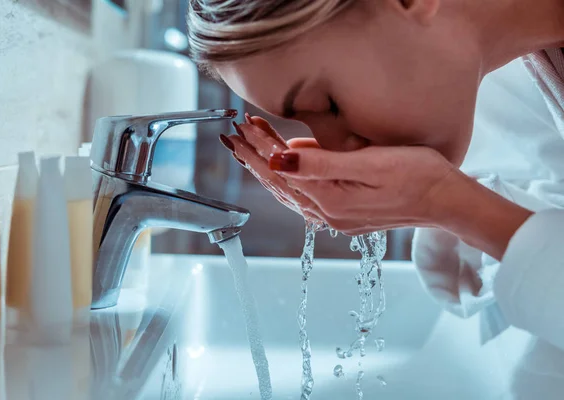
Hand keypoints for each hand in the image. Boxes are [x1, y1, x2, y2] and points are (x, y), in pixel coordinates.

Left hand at [221, 116, 532, 258]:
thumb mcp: (368, 163)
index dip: (260, 145)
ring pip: (288, 192)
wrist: (446, 201)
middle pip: (278, 183)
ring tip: (248, 150)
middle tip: (233, 136)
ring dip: (265, 169)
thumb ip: (319, 163)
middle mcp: (327, 213)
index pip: (281, 169)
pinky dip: (286, 182)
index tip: (244, 124)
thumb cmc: (417, 176)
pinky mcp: (344, 215)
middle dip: (253, 157)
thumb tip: (278, 159)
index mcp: (330, 200)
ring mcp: (335, 217)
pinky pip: (303, 198)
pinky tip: (282, 171)